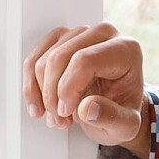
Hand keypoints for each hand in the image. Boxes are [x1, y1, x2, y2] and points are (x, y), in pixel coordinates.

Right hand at [23, 23, 147, 151]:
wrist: (117, 106)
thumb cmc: (123, 110)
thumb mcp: (126, 125)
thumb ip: (111, 118)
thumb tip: (87, 108)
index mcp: (125, 49)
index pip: (84, 60)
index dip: (68, 88)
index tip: (65, 112)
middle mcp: (103, 34)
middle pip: (60, 58)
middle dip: (52, 94)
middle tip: (59, 120)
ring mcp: (79, 34)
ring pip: (43, 60)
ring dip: (42, 94)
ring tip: (56, 117)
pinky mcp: (60, 39)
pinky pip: (33, 61)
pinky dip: (31, 87)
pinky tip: (40, 106)